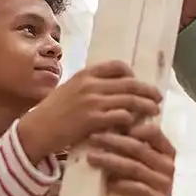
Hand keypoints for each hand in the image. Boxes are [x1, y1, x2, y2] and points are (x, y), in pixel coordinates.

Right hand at [18, 61, 161, 162]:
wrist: (37, 129)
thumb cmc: (53, 111)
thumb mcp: (70, 89)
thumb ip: (89, 85)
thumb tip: (111, 86)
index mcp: (86, 74)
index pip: (117, 66)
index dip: (132, 74)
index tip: (138, 82)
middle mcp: (91, 84)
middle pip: (129, 83)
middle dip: (147, 90)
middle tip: (158, 97)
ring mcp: (93, 102)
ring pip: (130, 100)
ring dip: (146, 106)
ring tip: (155, 111)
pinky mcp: (94, 120)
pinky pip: (121, 117)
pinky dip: (132, 121)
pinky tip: (137, 125)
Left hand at [87, 122, 175, 195]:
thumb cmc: (144, 189)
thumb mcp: (140, 166)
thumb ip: (130, 150)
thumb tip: (102, 130)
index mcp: (166, 152)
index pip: (152, 132)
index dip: (131, 126)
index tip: (108, 124)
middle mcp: (167, 166)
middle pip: (139, 148)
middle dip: (113, 141)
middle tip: (92, 137)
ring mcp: (165, 184)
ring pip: (136, 168)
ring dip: (112, 161)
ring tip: (92, 158)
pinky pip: (140, 190)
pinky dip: (123, 185)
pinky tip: (109, 183)